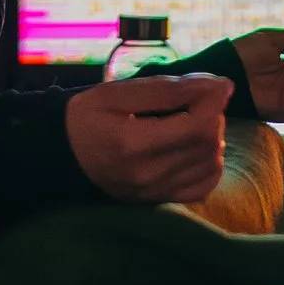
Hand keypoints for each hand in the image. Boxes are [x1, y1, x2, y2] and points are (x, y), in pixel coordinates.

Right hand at [64, 69, 231, 204]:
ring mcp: (154, 193)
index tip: (214, 83)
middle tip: (197, 100)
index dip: (215, 101)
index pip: (198, 125)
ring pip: (211, 165)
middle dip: (214, 115)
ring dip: (213, 138)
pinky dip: (209, 164)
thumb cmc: (87, 117)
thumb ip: (168, 89)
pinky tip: (194, 147)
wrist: (62, 155)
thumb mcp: (118, 93)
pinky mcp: (159, 201)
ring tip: (193, 121)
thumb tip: (221, 86)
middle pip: (208, 144)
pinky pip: (203, 186)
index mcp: (133, 144)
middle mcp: (147, 175)